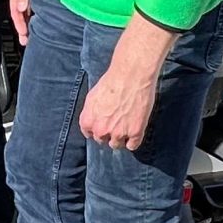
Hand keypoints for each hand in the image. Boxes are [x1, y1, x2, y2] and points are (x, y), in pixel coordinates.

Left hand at [78, 18, 174, 150]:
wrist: (131, 76)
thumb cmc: (111, 82)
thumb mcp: (92, 97)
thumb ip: (91, 113)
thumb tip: (93, 121)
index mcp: (88, 121)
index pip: (89, 134)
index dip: (97, 129)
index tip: (103, 125)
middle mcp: (101, 130)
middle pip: (103, 140)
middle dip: (108, 133)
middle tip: (116, 122)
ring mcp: (118, 133)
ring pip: (117, 145)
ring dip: (120, 138)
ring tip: (126, 125)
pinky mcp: (135, 133)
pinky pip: (132, 146)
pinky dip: (133, 141)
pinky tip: (134, 132)